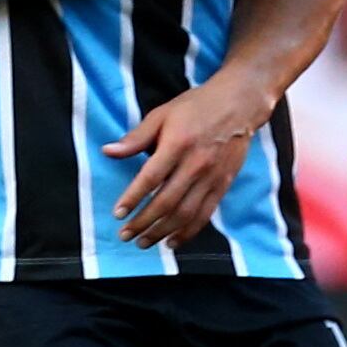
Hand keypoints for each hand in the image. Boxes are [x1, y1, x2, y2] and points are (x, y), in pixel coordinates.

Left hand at [106, 74, 269, 246]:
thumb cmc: (195, 107)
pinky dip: (188, 232)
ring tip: (144, 242)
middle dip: (143, 222)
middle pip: (166, 202)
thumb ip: (136, 137)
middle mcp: (195, 164)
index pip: (151, 178)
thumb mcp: (162, 114)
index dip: (133, 198)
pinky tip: (172, 241)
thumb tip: (108, 151)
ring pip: (185, 213)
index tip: (118, 213)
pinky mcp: (223, 185)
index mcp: (177, 144)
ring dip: (162, 232)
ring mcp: (211, 177)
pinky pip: (204, 214)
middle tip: (126, 234)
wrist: (238, 104)